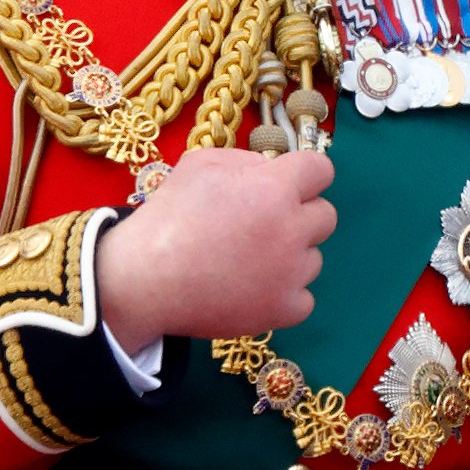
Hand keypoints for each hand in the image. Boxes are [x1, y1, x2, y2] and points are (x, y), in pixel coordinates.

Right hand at [96, 147, 335, 348]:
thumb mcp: (200, 165)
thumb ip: (246, 160)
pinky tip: (254, 289)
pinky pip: (304, 298)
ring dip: (291, 257)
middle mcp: (293, 228)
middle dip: (300, 216)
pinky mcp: (286, 309)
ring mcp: (292, 272)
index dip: (304, 175)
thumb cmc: (169, 217)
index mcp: (275, 188)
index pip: (321, 170)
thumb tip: (272, 169)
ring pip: (313, 258)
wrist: (144, 279)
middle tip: (263, 225)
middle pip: (325, 216)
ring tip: (248, 261)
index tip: (287, 185)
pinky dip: (284, 295)